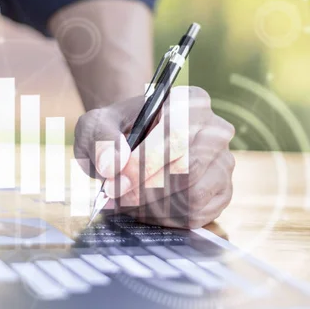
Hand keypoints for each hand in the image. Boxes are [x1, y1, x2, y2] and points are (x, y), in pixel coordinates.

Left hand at [74, 86, 234, 228]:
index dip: (144, 164)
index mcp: (190, 102)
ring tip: (127, 203)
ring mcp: (223, 161)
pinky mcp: (223, 191)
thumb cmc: (117, 131)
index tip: (114, 182)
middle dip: (146, 190)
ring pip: (194, 194)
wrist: (131, 143)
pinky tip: (145, 210)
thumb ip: (101, 139)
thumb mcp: (98, 125)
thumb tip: (113, 165)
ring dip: (154, 207)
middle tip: (117, 198)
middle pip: (188, 168)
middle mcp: (215, 129)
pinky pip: (199, 214)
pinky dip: (167, 219)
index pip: (175, 136)